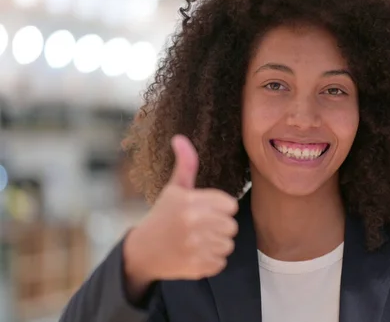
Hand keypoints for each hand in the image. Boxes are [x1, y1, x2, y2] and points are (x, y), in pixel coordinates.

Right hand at [124, 135, 238, 285]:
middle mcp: (192, 223)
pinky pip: (221, 262)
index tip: (205, 211)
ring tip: (197, 241)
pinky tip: (195, 254)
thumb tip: (180, 137)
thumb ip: (185, 164)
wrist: (142, 251)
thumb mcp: (174, 190)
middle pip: (232, 226)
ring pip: (228, 245)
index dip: (221, 208)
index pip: (230, 205)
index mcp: (189, 202)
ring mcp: (194, 247)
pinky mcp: (196, 267)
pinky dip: (211, 261)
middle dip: (219, 227)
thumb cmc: (162, 217)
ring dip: (216, 244)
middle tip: (201, 228)